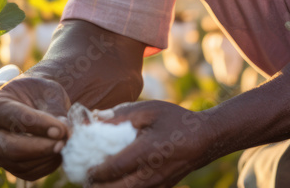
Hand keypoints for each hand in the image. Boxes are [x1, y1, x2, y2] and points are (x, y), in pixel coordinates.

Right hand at [0, 75, 70, 179]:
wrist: (36, 103)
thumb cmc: (40, 94)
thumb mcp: (48, 93)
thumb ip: (55, 110)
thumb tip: (63, 133)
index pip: (15, 118)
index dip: (40, 125)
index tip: (61, 129)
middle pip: (12, 148)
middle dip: (41, 148)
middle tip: (63, 143)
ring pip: (21, 165)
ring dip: (48, 157)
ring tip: (65, 143)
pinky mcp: (11, 167)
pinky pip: (30, 173)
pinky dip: (48, 165)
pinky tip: (59, 151)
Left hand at [88, 100, 215, 187]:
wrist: (205, 138)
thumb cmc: (176, 120)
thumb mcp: (149, 110)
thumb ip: (121, 115)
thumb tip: (95, 118)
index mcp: (147, 152)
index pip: (113, 169)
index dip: (95, 172)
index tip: (84, 167)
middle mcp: (152, 173)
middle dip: (98, 187)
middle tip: (85, 178)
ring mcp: (158, 184)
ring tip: (97, 183)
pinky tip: (115, 182)